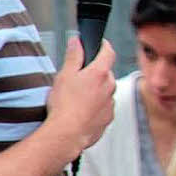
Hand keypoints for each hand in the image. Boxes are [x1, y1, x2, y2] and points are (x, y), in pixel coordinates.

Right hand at [46, 37, 115, 153]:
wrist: (67, 133)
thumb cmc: (64, 105)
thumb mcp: (64, 74)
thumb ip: (74, 56)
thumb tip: (77, 41)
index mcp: (100, 73)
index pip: (109, 52)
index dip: (104, 45)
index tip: (100, 44)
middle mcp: (110, 87)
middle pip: (106, 73)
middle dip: (95, 72)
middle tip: (78, 77)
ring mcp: (111, 103)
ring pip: (105, 91)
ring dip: (95, 90)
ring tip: (77, 98)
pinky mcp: (108, 118)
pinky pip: (104, 107)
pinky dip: (96, 106)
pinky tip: (81, 110)